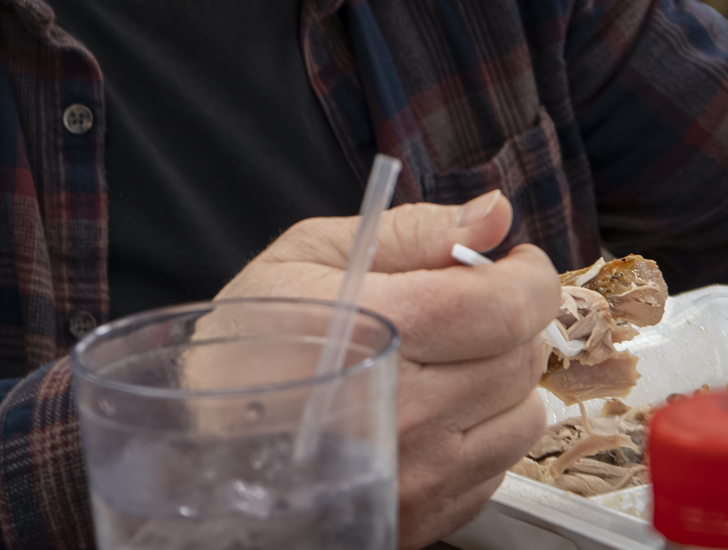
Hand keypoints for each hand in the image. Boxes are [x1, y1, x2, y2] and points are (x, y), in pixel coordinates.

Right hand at [217, 192, 558, 549]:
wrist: (198, 446)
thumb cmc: (246, 344)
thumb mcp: (309, 255)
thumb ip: (413, 231)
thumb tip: (494, 212)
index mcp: (378, 331)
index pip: (505, 306)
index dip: (529, 275)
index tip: (516, 262)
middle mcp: (407, 412)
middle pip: (521, 357)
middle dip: (510, 320)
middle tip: (466, 307)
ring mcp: (419, 474)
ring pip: (525, 415)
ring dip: (503, 379)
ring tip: (447, 363)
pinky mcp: (426, 515)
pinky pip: (500, 465)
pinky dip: (483, 431)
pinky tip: (432, 412)